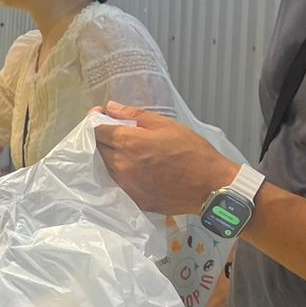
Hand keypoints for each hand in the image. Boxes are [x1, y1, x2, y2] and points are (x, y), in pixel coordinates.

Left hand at [93, 102, 238, 216]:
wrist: (210, 186)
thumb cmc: (193, 152)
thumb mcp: (166, 125)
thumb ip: (135, 115)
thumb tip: (112, 107)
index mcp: (130, 144)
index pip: (97, 131)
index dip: (96, 120)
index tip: (101, 115)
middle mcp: (122, 166)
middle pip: (98, 149)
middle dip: (102, 137)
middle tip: (116, 130)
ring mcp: (126, 185)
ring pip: (105, 166)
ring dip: (109, 155)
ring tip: (127, 149)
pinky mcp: (133, 199)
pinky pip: (117, 183)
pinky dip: (119, 173)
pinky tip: (133, 167)